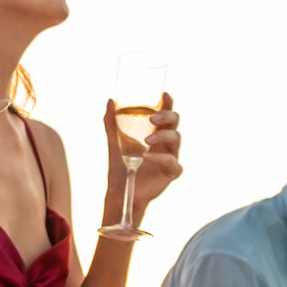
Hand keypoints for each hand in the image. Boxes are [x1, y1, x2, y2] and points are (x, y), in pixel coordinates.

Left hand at [104, 93, 182, 219]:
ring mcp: (170, 157)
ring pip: (176, 138)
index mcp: (155, 134)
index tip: (164, 94)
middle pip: (174, 123)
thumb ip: (111, 123)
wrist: (119, 192)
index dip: (168, 104)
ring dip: (162, 135)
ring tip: (147, 139)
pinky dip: (160, 158)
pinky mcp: (171, 172)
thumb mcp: (114, 142)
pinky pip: (172, 162)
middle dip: (167, 116)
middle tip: (152, 117)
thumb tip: (110, 101)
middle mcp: (165, 144)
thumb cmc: (119, 168)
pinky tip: (146, 157)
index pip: (165, 115)